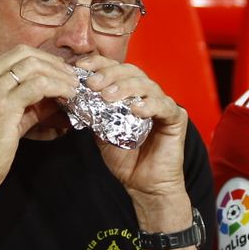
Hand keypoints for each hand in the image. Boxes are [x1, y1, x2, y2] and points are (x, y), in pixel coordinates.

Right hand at [0, 45, 78, 199]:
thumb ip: (25, 106)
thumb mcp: (3, 121)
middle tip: (70, 75)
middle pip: (22, 54)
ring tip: (73, 85)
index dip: (39, 59)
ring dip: (58, 73)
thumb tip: (54, 97)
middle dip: (51, 61)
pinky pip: (37, 85)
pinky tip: (68, 95)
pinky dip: (57, 86)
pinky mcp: (2, 106)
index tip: (57, 70)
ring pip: (32, 66)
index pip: (11, 55)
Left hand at [74, 53, 187, 211]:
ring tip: (108, 95)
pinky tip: (135, 109)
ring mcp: (163, 104)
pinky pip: (164, 106)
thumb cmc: (125, 158)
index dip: (99, 64)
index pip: (115, 70)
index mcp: (130, 93)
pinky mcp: (176, 117)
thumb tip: (72, 96)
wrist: (143, 185)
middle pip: (131, 72)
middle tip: (93, 84)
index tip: (80, 67)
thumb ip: (92, 114)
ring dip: (126, 87)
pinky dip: (150, 105)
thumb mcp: (101, 133)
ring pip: (147, 85)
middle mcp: (147, 94)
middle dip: (110, 74)